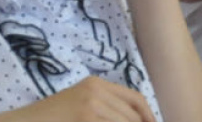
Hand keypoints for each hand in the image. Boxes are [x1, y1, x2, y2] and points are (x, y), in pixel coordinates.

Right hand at [4, 76, 155, 121]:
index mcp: (96, 83)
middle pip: (132, 114)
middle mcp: (96, 89)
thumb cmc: (52, 119)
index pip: (135, 97)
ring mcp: (91, 103)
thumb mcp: (80, 106)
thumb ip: (105, 109)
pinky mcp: (87, 116)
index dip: (149, 115)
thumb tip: (135, 119)